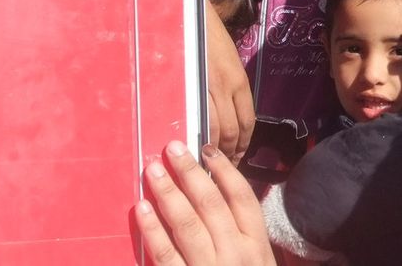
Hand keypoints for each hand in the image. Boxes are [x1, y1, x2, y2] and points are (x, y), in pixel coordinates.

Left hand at [134, 141, 276, 265]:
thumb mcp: (259, 265)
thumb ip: (244, 236)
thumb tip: (220, 197)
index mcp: (257, 246)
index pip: (241, 198)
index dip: (223, 171)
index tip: (206, 150)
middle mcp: (236, 254)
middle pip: (210, 204)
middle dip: (189, 173)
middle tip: (171, 148)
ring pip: (186, 223)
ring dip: (167, 193)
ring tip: (151, 170)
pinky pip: (165, 256)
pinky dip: (152, 230)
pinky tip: (141, 210)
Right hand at [206, 6, 254, 161]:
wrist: (190, 14)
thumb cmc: (207, 38)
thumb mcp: (226, 64)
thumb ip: (227, 88)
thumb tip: (223, 115)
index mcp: (240, 81)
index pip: (247, 122)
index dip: (242, 144)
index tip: (237, 158)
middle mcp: (229, 86)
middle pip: (233, 131)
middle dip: (229, 153)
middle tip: (220, 169)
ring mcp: (211, 87)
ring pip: (216, 129)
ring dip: (213, 151)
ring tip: (206, 165)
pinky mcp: (193, 85)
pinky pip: (198, 118)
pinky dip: (198, 136)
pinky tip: (192, 147)